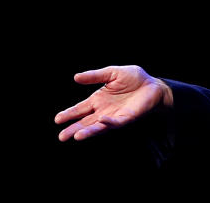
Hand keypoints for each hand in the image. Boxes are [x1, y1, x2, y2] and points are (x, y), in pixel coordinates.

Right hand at [55, 65, 172, 140]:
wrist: (152, 84)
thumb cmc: (133, 78)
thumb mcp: (111, 73)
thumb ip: (94, 76)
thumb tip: (75, 77)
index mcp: (98, 100)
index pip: (80, 109)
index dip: (69, 114)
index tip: (57, 119)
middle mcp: (103, 110)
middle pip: (85, 122)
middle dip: (73, 129)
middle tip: (61, 137)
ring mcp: (114, 116)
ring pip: (98, 126)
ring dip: (88, 131)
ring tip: (76, 136)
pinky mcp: (126, 118)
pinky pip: (115, 122)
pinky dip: (108, 122)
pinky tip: (101, 120)